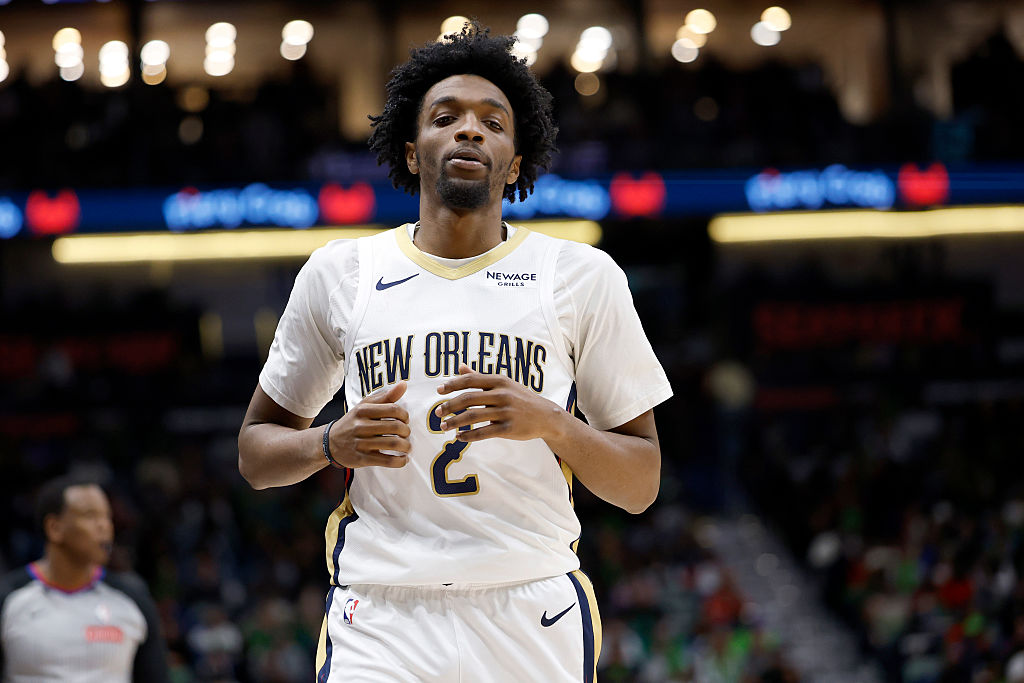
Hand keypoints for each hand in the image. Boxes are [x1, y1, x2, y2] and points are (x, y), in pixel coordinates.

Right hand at [329, 381, 410, 467]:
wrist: (329, 443)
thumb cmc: (352, 422)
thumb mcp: (364, 406)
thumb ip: (385, 396)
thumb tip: (403, 384)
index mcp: (362, 410)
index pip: (393, 409)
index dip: (404, 415)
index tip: (405, 420)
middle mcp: (360, 426)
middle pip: (395, 427)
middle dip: (406, 431)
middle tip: (406, 434)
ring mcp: (360, 443)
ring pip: (393, 444)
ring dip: (406, 446)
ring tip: (407, 447)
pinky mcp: (361, 459)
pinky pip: (386, 460)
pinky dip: (400, 461)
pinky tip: (403, 459)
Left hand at [434, 364, 566, 443]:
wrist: (546, 416)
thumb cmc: (520, 398)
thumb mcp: (503, 384)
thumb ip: (480, 377)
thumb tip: (460, 368)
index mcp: (499, 381)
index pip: (470, 380)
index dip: (452, 385)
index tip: (439, 391)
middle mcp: (502, 394)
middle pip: (468, 399)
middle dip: (449, 406)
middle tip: (437, 413)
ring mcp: (506, 412)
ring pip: (473, 416)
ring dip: (455, 422)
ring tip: (443, 427)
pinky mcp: (509, 429)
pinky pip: (483, 432)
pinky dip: (468, 436)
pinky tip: (459, 437)